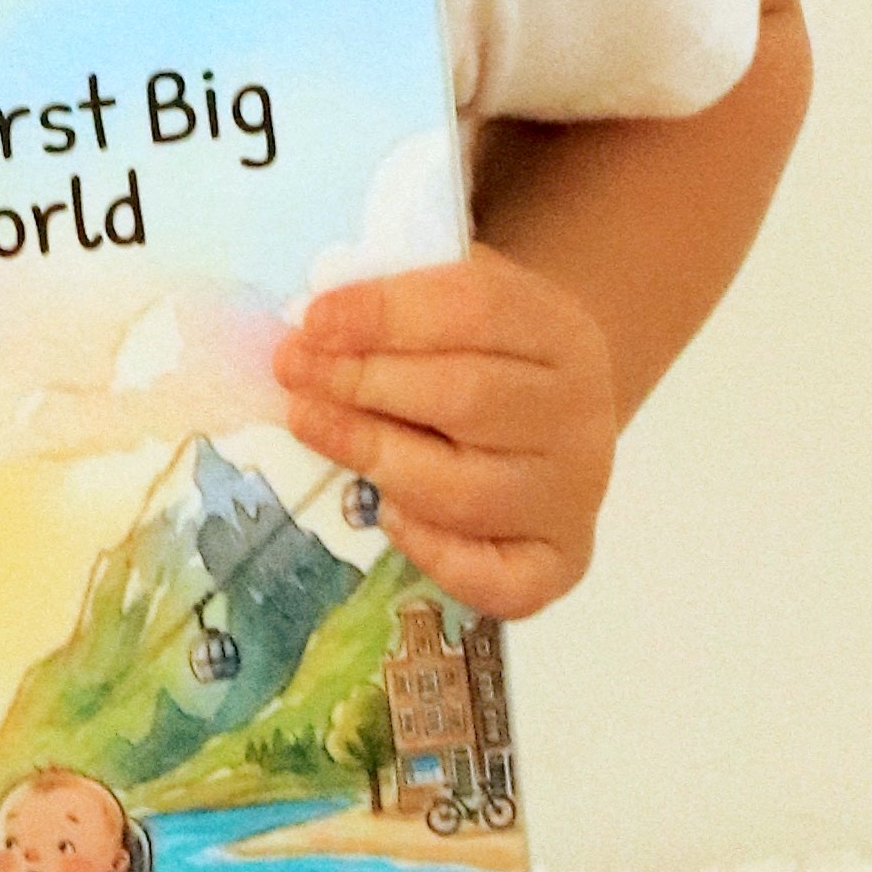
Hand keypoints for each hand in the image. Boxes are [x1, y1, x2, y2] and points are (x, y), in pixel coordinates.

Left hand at [272, 247, 621, 621]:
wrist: (555, 425)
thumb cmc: (487, 355)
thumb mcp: (462, 301)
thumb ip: (403, 295)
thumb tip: (317, 320)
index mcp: (561, 333)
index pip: (478, 310)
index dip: (388, 313)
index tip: (313, 320)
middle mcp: (579, 416)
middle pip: (469, 399)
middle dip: (363, 383)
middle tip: (292, 369)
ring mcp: (572, 497)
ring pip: (467, 491)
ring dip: (374, 457)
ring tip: (309, 424)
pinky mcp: (558, 564)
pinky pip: (493, 576)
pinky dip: (430, 549)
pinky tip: (386, 512)